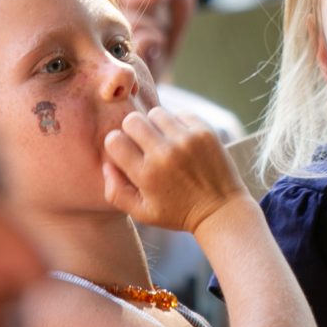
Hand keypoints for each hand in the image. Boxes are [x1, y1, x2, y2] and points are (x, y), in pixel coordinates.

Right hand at [101, 107, 246, 234]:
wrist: (220, 210)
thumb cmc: (177, 213)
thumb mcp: (142, 213)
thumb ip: (115, 191)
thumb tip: (106, 163)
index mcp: (147, 175)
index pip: (114, 141)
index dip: (116, 144)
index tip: (126, 152)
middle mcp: (165, 154)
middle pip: (132, 120)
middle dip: (133, 130)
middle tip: (144, 144)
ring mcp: (187, 140)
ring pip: (156, 113)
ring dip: (155, 125)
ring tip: (163, 141)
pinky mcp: (205, 131)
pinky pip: (179, 113)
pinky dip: (177, 123)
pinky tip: (181, 140)